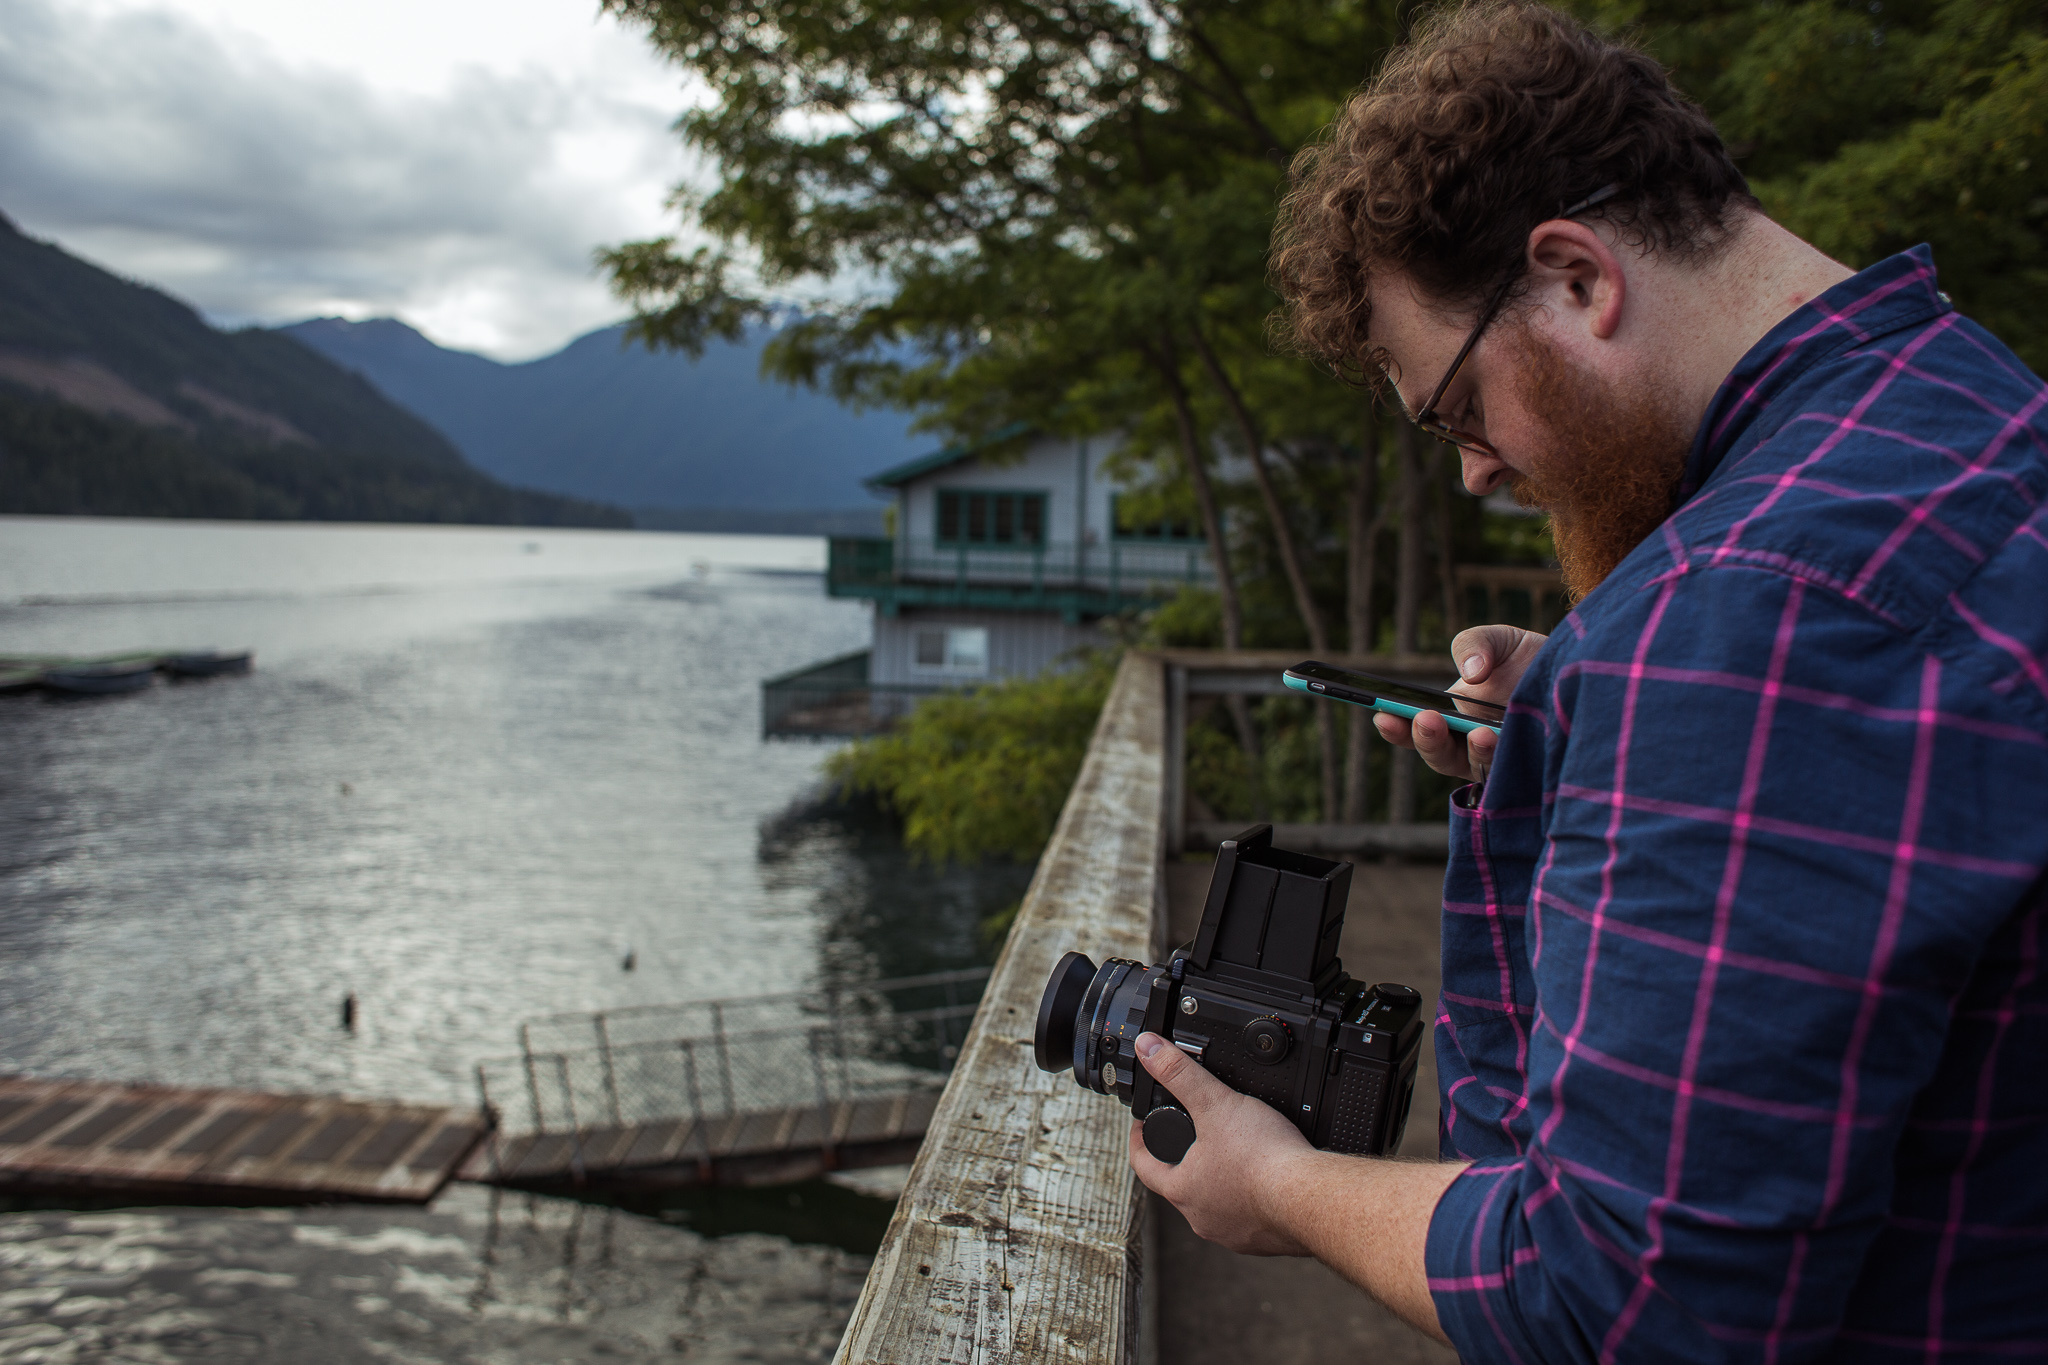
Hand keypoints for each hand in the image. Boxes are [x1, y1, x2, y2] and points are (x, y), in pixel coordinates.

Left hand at [1126, 1032, 1314, 1255]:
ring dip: (1218, 1183)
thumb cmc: (1264, 1159)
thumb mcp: (1215, 1102)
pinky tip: (1264, 1182)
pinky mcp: (1263, 1240)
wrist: (1311, 1197)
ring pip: (1214, 1204)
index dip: (1139, 1141)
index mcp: (1183, 1190)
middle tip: (1190, 1136)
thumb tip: (1148, 1049)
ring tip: (1229, 1156)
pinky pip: (1249, 1218)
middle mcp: (1202, 1218)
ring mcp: (1233, 1232)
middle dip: (1182, 1160)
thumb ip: (1179, 1074)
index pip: (1143, 1166)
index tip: (1142, 1127)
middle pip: (1180, 1185)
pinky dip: (1251, 1199)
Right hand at [1373, 624, 1544, 783]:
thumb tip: (1470, 674)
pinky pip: (1513, 773)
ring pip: (1475, 768)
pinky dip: (1505, 759)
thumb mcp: (1497, 640)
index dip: (1395, 727)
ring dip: (1471, 752)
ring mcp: (1499, 760)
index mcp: (1450, 717)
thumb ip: (1473, 645)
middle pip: (1439, 755)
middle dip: (1427, 740)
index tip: (1383, 715)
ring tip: (1479, 733)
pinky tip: (1504, 740)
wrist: (1583, 670)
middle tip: (1424, 720)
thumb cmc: (1530, 658)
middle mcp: (1468, 744)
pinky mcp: (1530, 768)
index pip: (1414, 730)